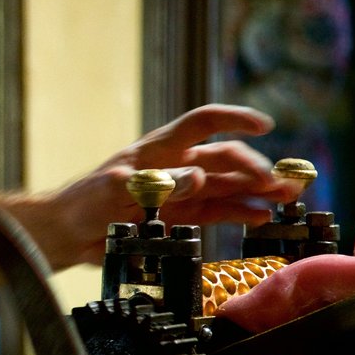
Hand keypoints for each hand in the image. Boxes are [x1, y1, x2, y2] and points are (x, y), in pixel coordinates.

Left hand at [36, 104, 298, 267]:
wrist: (67, 234)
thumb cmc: (84, 205)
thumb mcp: (115, 192)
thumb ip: (158, 185)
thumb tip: (200, 177)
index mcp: (159, 150)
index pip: (203, 124)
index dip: (234, 119)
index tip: (265, 125)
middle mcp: (175, 167)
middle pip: (224, 159)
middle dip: (256, 168)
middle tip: (282, 184)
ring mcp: (179, 193)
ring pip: (226, 186)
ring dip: (256, 191)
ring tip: (287, 198)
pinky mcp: (178, 218)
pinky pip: (215, 213)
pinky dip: (239, 214)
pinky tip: (261, 217)